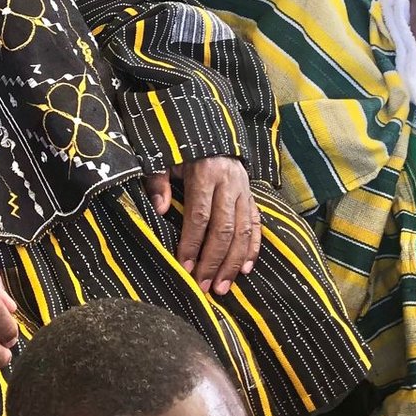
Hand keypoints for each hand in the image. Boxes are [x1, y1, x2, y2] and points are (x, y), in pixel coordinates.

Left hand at [143, 157, 259, 294]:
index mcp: (205, 173)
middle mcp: (229, 184)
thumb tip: (159, 209)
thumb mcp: (165, 157)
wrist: (210, 128)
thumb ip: (159, 181)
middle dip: (214, 261)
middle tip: (204, 286)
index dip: (192, 243)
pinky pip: (256, 225)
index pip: (200, 215)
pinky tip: (245, 269)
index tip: (184, 267)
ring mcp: (244, 190)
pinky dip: (252, 249)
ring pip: (243, 232)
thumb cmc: (182, 147)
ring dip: (233, 263)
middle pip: (224, 229)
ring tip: (222, 287)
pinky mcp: (252, 195)